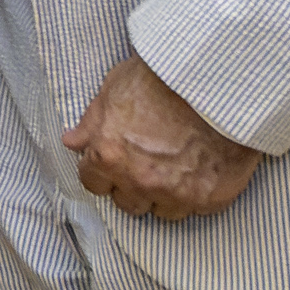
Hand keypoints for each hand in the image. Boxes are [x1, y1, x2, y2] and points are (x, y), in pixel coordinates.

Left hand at [64, 52, 260, 220]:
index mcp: (109, 156)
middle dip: (134, 187)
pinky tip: (205, 170)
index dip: (103, 172)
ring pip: (166, 212)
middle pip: (128, 204)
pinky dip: (201, 194)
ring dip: (168, 195)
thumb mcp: (115, 88)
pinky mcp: (213, 198)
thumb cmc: (162, 77)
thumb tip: (73, 141)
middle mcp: (140, 182)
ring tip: (179, 168)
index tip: (114, 164)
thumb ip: (92, 122)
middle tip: (148, 165)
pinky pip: (201, 209)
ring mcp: (178, 194)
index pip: (93, 184)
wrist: (216, 80)